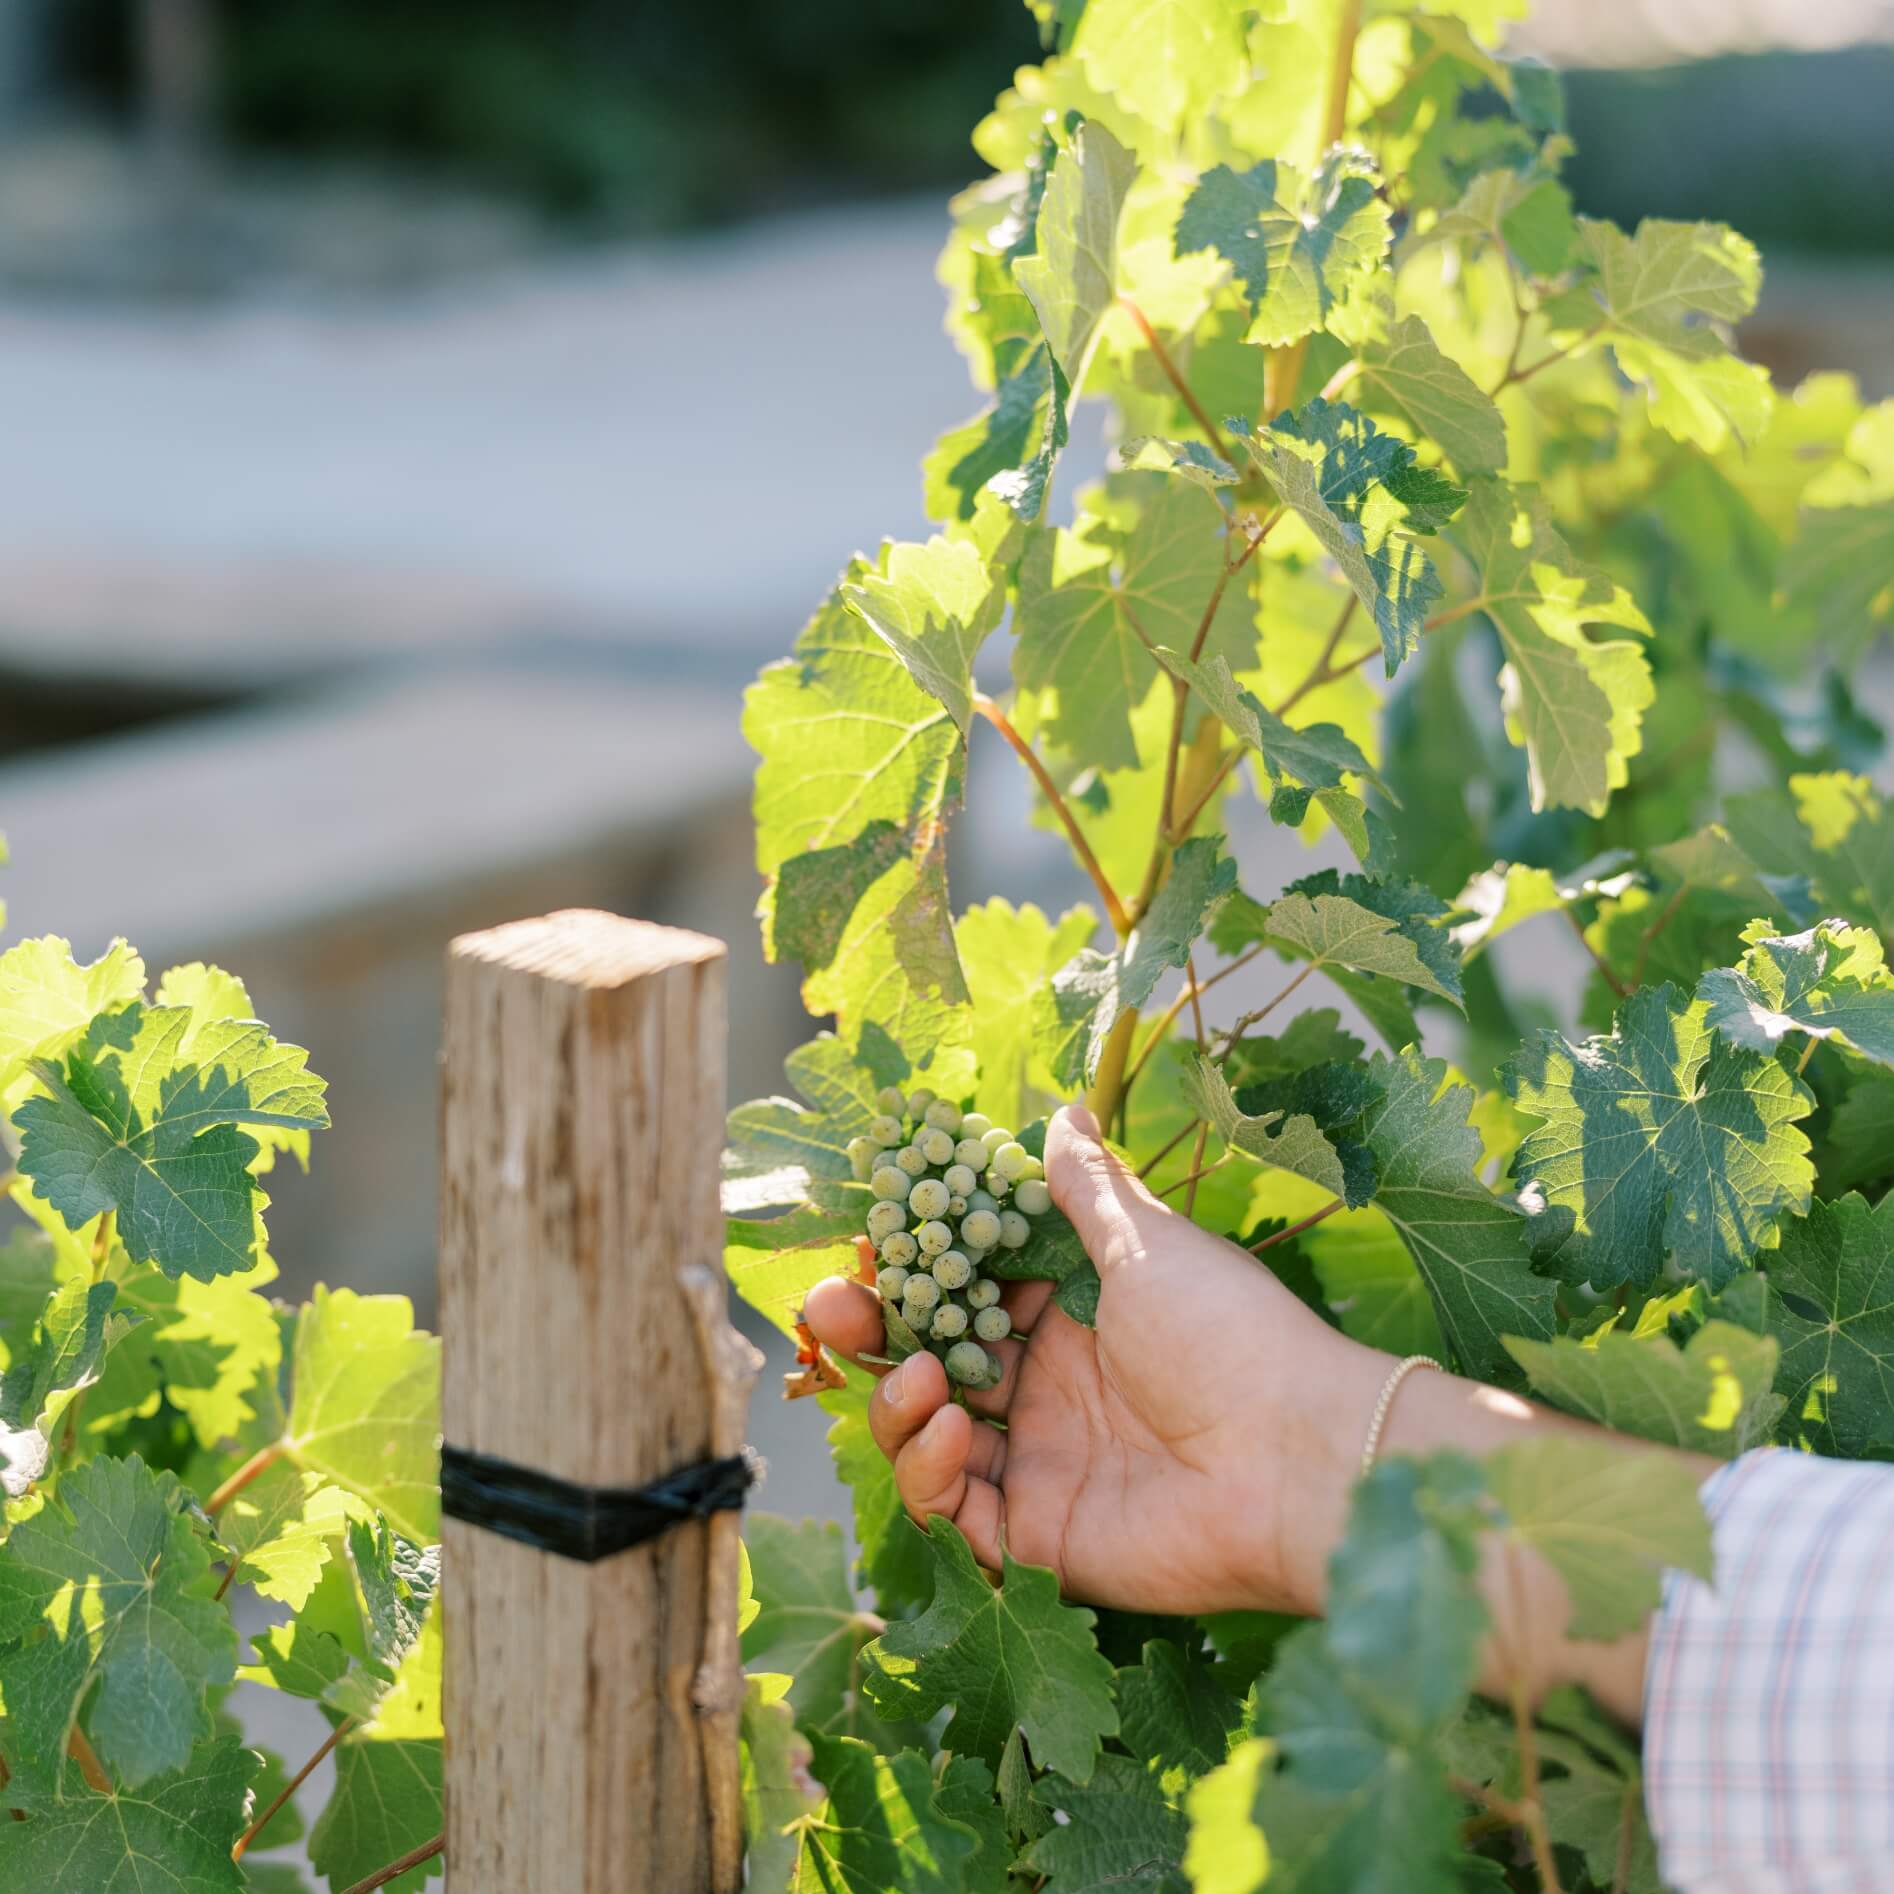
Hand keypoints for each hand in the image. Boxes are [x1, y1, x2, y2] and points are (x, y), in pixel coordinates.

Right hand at [806, 1102, 1670, 1723]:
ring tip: (917, 1379)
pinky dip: (934, 1472)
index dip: (912, 1272)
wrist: (1298, 1458)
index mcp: (1072, 1319)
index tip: (870, 1244)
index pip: (965, 1294)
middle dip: (874, 1338)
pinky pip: (957, 1511)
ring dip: (900, 1404)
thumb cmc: (1231, 1335)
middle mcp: (1050, 1394)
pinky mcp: (1040, 1538)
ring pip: (929, 1438)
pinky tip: (952, 1431)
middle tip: (833, 1311)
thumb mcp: (1149, 1246)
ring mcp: (1042, 1467)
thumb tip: (1065, 1108)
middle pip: (930, 1365)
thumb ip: (1088, 1189)